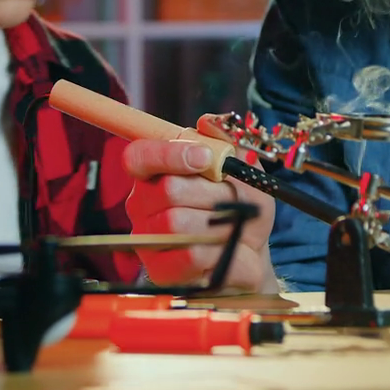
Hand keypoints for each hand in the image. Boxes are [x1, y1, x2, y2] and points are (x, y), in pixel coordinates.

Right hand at [122, 138, 278, 292]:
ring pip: (177, 223)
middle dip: (211, 195)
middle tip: (232, 203)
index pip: (140, 156)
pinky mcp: (158, 269)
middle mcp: (143, 203)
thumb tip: (206, 121)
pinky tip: (223, 250)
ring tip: (231, 228)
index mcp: (157, 173)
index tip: (205, 159)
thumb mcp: (243, 171)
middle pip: (168, 189)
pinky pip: (188, 255)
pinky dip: (217, 250)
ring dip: (218, 224)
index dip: (169, 154)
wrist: (250, 253)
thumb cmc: (241, 208)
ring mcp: (147, 237)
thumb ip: (226, 142)